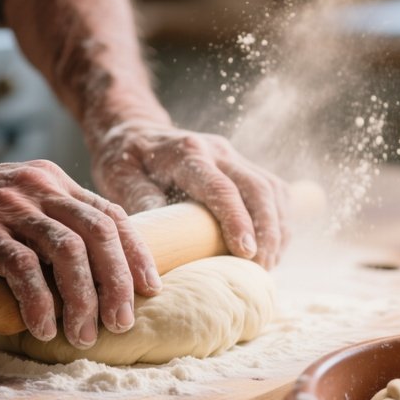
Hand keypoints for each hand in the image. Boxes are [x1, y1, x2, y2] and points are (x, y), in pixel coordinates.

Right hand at [0, 158, 160, 345]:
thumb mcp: (25, 204)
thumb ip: (58, 225)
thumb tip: (99, 273)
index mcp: (57, 184)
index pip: (111, 215)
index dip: (136, 254)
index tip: (151, 289)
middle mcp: (41, 190)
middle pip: (98, 232)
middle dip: (117, 281)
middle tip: (122, 322)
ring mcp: (11, 207)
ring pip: (66, 250)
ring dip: (83, 298)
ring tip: (84, 335)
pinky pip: (21, 267)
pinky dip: (40, 301)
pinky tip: (45, 328)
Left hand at [90, 121, 290, 268]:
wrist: (133, 132)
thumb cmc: (124, 160)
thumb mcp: (119, 178)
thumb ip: (141, 203)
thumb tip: (162, 241)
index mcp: (186, 152)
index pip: (221, 188)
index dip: (237, 220)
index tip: (246, 252)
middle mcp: (216, 150)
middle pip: (258, 188)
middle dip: (267, 230)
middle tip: (262, 267)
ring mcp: (233, 156)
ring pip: (272, 189)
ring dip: (277, 228)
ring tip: (268, 264)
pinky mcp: (242, 166)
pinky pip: (273, 191)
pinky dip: (279, 220)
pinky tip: (273, 247)